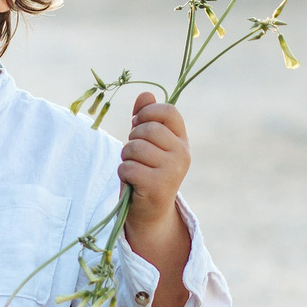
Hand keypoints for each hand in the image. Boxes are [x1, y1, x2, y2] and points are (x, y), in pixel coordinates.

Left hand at [119, 92, 190, 237]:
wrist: (151, 211)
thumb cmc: (147, 171)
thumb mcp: (148, 143)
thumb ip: (146, 118)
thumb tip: (146, 95)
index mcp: (182, 140)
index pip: (169, 111)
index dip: (148, 113)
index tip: (138, 124)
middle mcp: (182, 154)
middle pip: (147, 129)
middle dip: (132, 139)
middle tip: (135, 155)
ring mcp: (173, 171)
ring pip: (134, 148)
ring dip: (126, 158)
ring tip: (134, 169)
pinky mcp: (158, 186)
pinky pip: (128, 167)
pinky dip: (123, 173)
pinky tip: (133, 182)